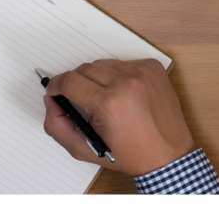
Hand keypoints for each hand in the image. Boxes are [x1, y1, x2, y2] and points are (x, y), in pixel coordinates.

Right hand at [42, 59, 195, 176]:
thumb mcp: (85, 150)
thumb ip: (58, 126)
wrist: (168, 154)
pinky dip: (117, 75)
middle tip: (80, 102)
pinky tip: (123, 94)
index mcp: (109, 103)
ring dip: (97, 78)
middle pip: (84, 69)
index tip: (54, 92)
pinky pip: (123, 63)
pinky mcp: (153, 67)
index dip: (56, 86)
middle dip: (76, 84)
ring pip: (103, 64)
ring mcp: (142, 71)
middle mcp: (126, 82)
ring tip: (103, 99)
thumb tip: (51, 101)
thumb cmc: (130, 154)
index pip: (69, 81)